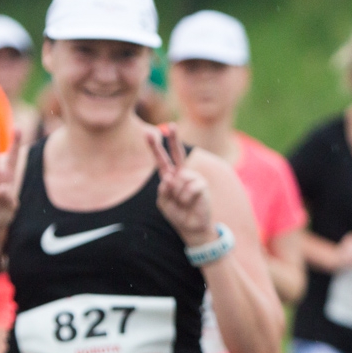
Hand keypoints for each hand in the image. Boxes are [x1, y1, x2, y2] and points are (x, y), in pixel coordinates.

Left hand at [148, 124, 215, 246]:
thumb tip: (171, 178)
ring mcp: (193, 178)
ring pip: (179, 179)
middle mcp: (181, 174)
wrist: (192, 227)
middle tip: (172, 125)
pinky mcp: (202, 184)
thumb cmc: (177, 214)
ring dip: (178, 195)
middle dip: (174, 139)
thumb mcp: (163, 202)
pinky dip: (187, 198)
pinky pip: (189, 187)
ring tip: (184, 203)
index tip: (149, 133)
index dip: (155, 147)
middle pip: (177, 154)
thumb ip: (164, 190)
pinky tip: (192, 203)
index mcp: (170, 177)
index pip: (162, 160)